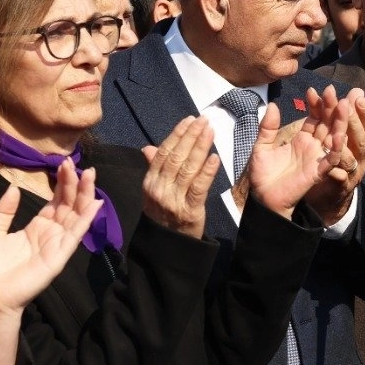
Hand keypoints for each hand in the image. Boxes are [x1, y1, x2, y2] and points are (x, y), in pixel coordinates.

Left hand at [0, 165, 100, 317]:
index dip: (62, 183)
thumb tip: (14, 187)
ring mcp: (59, 243)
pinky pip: (76, 234)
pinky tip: (94, 203)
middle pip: (70, 204)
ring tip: (90, 175)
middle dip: (76, 185)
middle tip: (80, 165)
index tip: (64, 164)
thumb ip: (3, 210)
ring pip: (77, 215)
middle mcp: (53, 232)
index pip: (57, 200)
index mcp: (39, 225)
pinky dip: (87, 218)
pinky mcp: (60, 255)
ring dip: (85, 195)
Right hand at [141, 116, 221, 237]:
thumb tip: (148, 148)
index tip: (189, 120)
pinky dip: (207, 171)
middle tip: (204, 120)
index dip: (177, 134)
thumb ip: (155, 168)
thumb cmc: (165, 214)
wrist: (169, 245)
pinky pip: (199, 187)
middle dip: (190, 136)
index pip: (163, 152)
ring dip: (200, 147)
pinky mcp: (189, 210)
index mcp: (150, 181)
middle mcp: (159, 188)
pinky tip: (215, 157)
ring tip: (211, 131)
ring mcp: (173, 200)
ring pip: (187, 168)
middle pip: (176, 157)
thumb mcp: (155, 191)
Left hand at [248, 101, 343, 219]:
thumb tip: (273, 105)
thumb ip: (267, 127)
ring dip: (339, 123)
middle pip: (326, 123)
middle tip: (332, 91)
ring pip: (334, 138)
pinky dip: (337, 149)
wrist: (263, 198)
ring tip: (343, 106)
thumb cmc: (263, 174)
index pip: (313, 117)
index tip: (313, 90)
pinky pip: (332, 160)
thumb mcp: (261, 146)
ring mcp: (318, 159)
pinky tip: (339, 136)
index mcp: (301, 139)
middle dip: (330, 107)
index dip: (315, 104)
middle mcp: (313, 147)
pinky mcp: (318, 173)